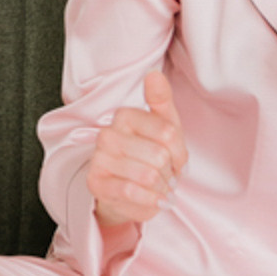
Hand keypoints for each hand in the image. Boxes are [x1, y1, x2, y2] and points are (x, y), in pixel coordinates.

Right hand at [85, 70, 185, 228]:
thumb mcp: (164, 128)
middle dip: (168, 172)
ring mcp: (99, 159)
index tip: (176, 160)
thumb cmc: (148, 157)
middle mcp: (107, 134)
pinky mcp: (96, 183)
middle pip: (159, 156)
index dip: (180, 153)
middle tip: (163, 175)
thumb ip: (161, 100)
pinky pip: (132, 191)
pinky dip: (149, 200)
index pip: (168, 133)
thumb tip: (154, 75)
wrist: (128, 193)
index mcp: (124, 115)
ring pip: (147, 175)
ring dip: (160, 188)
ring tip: (155, 187)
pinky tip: (149, 198)